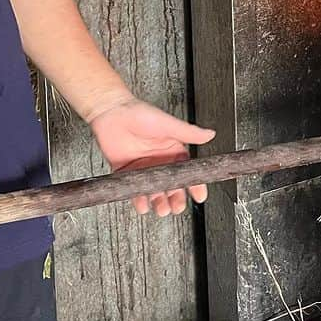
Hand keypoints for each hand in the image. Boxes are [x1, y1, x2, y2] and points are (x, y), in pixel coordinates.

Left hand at [88, 98, 214, 216]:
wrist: (111, 112)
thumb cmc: (139, 113)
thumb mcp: (168, 124)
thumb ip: (189, 132)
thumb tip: (209, 134)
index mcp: (173, 151)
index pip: (187, 172)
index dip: (194, 184)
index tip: (199, 195)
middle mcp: (159, 162)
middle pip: (172, 186)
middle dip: (176, 198)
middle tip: (178, 206)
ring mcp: (143, 168)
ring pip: (154, 191)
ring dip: (159, 202)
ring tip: (162, 208)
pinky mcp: (126, 172)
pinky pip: (134, 190)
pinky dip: (138, 199)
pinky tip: (142, 204)